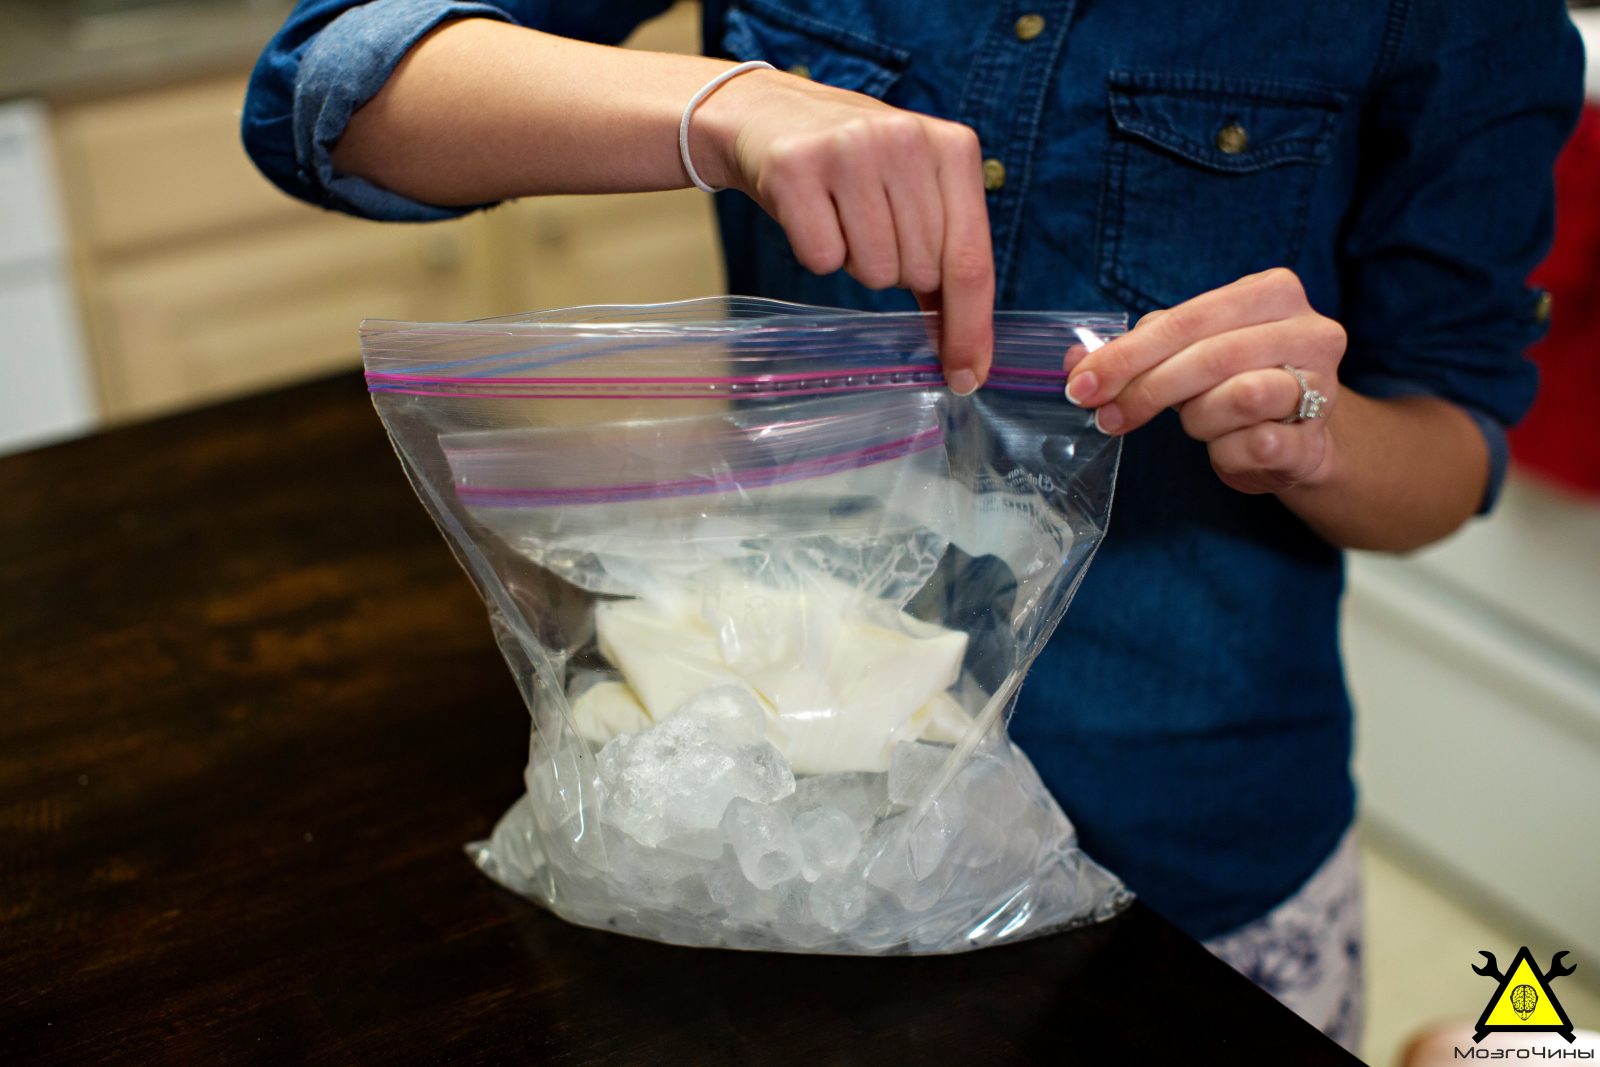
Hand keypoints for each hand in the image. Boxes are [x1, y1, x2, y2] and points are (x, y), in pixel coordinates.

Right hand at [692, 70, 994, 392]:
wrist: (769, 113)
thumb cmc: (855, 166)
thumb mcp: (915, 190)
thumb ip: (947, 258)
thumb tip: (966, 353)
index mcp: (953, 147)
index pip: (970, 259)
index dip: (970, 327)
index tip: (967, 376)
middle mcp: (906, 140)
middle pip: (920, 273)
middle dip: (897, 272)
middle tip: (872, 227)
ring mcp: (849, 149)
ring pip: (874, 270)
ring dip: (856, 262)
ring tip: (843, 215)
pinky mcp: (795, 166)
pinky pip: (822, 259)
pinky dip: (817, 252)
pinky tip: (811, 212)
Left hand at [1064, 269, 1347, 493]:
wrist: (1297, 438)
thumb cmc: (1235, 383)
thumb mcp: (1189, 351)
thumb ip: (1139, 348)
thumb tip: (1075, 360)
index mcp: (1273, 292)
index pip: (1186, 319)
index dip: (1127, 355)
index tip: (1082, 385)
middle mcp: (1308, 330)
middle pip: (1210, 356)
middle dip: (1146, 390)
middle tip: (1107, 417)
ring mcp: (1322, 385)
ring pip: (1238, 397)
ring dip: (1197, 419)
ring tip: (1195, 423)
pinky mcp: (1316, 438)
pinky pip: (1254, 445)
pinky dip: (1226, 453)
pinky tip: (1227, 448)